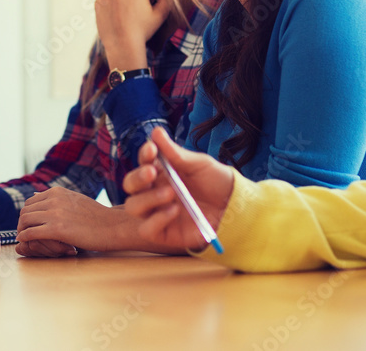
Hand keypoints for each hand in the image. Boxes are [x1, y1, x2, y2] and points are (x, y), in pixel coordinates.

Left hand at [16, 188, 122, 256]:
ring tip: (26, 240)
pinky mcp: (56, 229)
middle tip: (25, 234)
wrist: (112, 226)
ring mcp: (55, 213)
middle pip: (25, 211)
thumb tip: (35, 195)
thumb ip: (56, 198)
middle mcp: (54, 199)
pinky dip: (25, 238)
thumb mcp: (75, 199)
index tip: (29, 224)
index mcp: (57, 192)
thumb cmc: (96, 216)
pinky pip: (30, 233)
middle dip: (22, 223)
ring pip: (25, 221)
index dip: (27, 214)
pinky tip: (28, 243)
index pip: (30, 202)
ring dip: (22, 231)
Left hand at [95, 0, 169, 69]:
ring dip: (119, 0)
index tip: (144, 6)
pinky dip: (109, 7)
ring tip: (123, 16)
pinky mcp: (98, 2)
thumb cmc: (143, 31)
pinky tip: (115, 18)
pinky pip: (105, 1)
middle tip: (134, 13)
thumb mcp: (160, 15)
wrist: (122, 46)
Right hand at [123, 128, 233, 251]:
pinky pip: (147, 229)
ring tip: (170, 193)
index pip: (143, 162)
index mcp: (161, 172)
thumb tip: (156, 132)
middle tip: (152, 172)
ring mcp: (157, 213)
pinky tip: (174, 210)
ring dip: (148, 198)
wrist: (235, 206)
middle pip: (130, 186)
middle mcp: (154, 192)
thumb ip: (176, 153)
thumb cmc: (216, 182)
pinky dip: (156, 219)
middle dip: (137, 177)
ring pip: (133, 207)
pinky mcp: (164, 233)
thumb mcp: (199, 165)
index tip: (151, 149)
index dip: (144, 155)